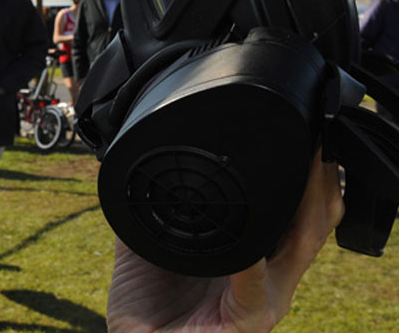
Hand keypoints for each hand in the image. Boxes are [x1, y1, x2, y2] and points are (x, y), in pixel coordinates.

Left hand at [106, 151, 342, 331]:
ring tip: (301, 176)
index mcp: (252, 258)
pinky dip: (253, 266)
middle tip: (314, 148)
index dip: (304, 180)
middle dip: (317, 186)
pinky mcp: (245, 323)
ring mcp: (262, 301)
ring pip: (299, 250)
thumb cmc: (148, 310)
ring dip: (304, 210)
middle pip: (311, 226)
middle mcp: (267, 278)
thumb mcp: (148, 246)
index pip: (292, 215)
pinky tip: (251, 248)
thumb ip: (152, 211)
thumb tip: (139, 170)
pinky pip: (254, 291)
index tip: (300, 141)